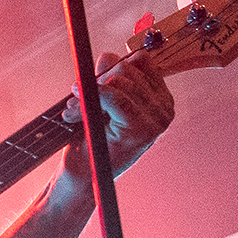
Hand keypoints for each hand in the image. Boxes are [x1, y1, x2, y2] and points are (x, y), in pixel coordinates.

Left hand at [60, 51, 174, 182]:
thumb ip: (108, 79)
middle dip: (95, 81)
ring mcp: (156, 119)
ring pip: (118, 79)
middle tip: (74, 102)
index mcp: (160, 100)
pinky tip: (74, 112)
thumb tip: (108, 56)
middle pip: (127, 67)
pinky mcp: (141, 128)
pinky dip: (90, 98)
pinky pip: (113, 96)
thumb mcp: (100, 104)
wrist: (82, 181)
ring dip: (87, 92)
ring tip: (73, 111)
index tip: (91, 85)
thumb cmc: (91, 144)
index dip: (111, 67)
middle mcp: (164, 109)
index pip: (140, 61)